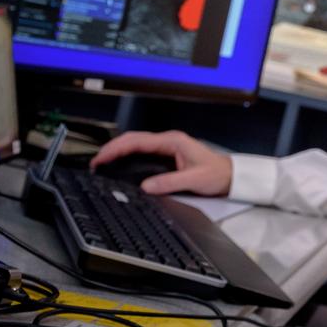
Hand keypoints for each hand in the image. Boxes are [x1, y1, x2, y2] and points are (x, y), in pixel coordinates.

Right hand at [90, 130, 233, 195]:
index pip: (137, 141)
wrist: (230, 176)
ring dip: (119, 151)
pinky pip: (143, 152)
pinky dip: (128, 156)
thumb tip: (146, 186)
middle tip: (96, 162)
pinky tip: (120, 164)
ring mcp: (168, 147)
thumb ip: (170, 182)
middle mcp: (169, 141)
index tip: (101, 158)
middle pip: (134, 140)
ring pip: (137, 145)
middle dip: (112, 148)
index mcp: (173, 141)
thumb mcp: (194, 180)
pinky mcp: (168, 155)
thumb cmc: (216, 174)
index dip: (116, 148)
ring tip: (103, 163)